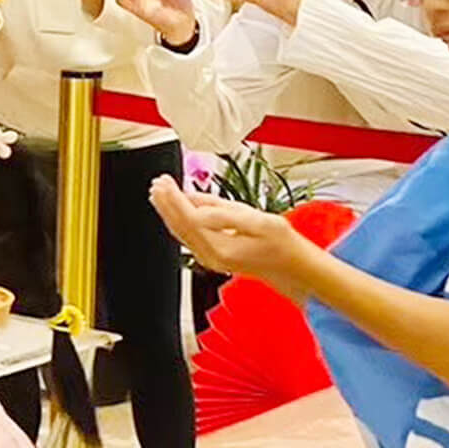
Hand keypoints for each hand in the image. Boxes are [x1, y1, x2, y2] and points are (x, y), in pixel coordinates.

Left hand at [148, 176, 308, 288]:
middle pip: (179, 226)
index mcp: (220, 247)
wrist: (290, 266)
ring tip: (159, 192)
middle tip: (158, 182)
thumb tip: (198, 208)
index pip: (188, 218)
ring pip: (180, 232)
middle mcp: (210, 256)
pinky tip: (174, 209)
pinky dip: (177, 220)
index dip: (174, 198)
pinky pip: (187, 236)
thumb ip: (227, 215)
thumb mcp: (260, 222)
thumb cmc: (280, 243)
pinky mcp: (211, 256)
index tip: (166, 181)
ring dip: (168, 211)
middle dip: (166, 202)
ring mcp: (208, 258)